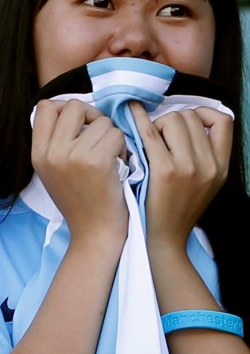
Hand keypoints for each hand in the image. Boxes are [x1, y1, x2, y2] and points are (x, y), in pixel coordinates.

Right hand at [31, 99, 127, 241]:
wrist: (95, 233)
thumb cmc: (80, 201)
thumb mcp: (54, 171)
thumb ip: (55, 142)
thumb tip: (69, 109)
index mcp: (37, 154)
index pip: (45, 107)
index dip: (65, 109)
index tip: (79, 124)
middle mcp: (50, 153)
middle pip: (73, 106)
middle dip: (92, 117)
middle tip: (100, 137)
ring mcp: (72, 157)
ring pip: (101, 121)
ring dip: (111, 135)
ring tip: (110, 157)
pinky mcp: (96, 162)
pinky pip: (116, 135)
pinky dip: (123, 147)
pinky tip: (119, 165)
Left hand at [130, 101, 229, 248]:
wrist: (163, 240)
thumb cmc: (175, 209)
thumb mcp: (204, 183)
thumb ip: (202, 155)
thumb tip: (186, 122)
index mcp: (221, 166)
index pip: (223, 121)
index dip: (202, 113)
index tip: (184, 122)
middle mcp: (209, 165)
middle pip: (191, 117)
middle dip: (172, 120)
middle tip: (158, 136)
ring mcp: (187, 168)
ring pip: (173, 120)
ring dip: (157, 124)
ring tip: (147, 141)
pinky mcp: (164, 171)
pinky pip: (150, 133)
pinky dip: (137, 120)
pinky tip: (129, 115)